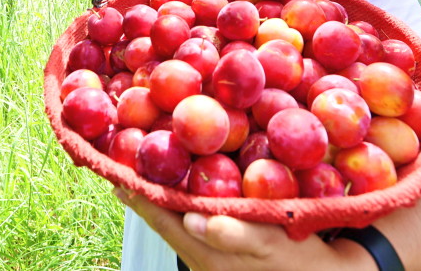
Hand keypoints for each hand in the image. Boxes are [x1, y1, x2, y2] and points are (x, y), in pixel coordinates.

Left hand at [114, 188, 369, 270]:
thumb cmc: (303, 262)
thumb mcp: (274, 248)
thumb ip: (238, 234)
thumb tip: (195, 219)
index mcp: (209, 255)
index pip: (164, 220)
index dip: (140, 195)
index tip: (117, 170)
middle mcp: (203, 257)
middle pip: (164, 219)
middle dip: (143, 191)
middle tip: (122, 160)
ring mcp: (212, 256)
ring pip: (177, 220)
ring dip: (161, 194)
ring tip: (144, 166)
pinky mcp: (225, 252)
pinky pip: (194, 222)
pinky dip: (182, 201)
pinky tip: (185, 183)